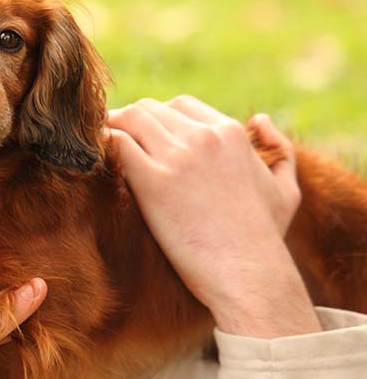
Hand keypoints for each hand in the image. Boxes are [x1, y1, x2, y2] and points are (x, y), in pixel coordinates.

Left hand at [107, 95, 319, 337]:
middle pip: (150, 109)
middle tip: (113, 139)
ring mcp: (177, 157)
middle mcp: (203, 136)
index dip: (158, 119)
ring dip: (111, 128)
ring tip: (98, 144)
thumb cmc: (264, 238)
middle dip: (130, 121)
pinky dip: (102, 144)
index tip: (144, 136)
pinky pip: (116, 143)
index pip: (180, 105)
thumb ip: (279, 149)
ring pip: (129, 118)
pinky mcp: (153, 181)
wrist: (248, 274)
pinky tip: (93, 158)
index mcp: (230, 132)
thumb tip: (260, 119)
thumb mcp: (286, 190)